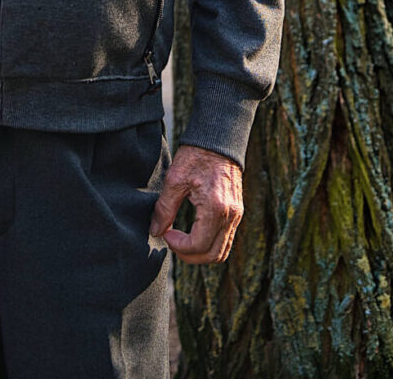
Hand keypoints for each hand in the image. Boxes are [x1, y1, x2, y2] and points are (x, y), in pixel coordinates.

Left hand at [149, 144, 243, 264]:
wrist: (218, 138)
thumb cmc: (196, 155)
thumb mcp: (174, 180)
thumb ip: (164, 209)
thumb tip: (155, 231)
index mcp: (216, 208)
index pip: (198, 246)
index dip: (178, 247)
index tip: (166, 233)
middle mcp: (230, 216)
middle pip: (213, 256)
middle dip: (189, 256)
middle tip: (172, 242)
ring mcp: (236, 215)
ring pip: (222, 251)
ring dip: (201, 253)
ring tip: (182, 240)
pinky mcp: (237, 212)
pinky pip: (226, 239)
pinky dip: (210, 244)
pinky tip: (193, 232)